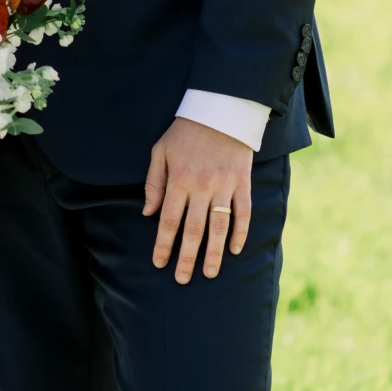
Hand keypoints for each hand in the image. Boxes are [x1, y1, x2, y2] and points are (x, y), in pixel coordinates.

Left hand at [143, 117, 252, 282]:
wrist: (220, 111)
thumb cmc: (184, 132)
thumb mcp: (160, 152)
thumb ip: (153, 183)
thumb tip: (148, 213)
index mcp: (178, 181)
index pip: (169, 221)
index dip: (164, 245)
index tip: (160, 263)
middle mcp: (201, 187)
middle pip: (193, 230)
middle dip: (187, 258)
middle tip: (182, 280)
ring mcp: (224, 186)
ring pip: (219, 226)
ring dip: (215, 253)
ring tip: (211, 273)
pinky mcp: (243, 182)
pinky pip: (244, 212)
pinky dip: (241, 232)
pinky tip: (235, 250)